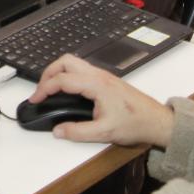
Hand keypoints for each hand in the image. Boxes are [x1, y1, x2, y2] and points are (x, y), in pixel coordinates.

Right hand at [31, 54, 174, 147]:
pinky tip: (67, 90)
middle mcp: (99, 75)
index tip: (36, 99)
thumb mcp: (105, 132)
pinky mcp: (106, 79)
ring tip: (50, 89)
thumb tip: (58, 131)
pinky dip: (68, 75)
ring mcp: (103, 75)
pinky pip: (81, 69)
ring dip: (58, 72)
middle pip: (65, 61)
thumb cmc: (137, 123)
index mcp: (97, 85)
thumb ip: (78, 132)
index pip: (62, 80)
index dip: (44, 89)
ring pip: (73, 62)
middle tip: (41, 90)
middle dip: (48, 73)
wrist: (157, 121)